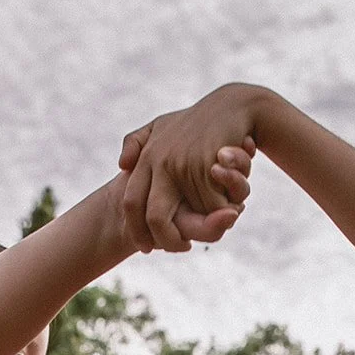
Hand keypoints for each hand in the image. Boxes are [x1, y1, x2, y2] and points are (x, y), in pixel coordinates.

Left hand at [119, 83, 263, 251]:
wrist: (232, 106)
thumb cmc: (196, 122)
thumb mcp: (163, 126)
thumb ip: (138, 142)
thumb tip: (122, 165)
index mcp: (147, 157)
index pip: (131, 202)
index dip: (136, 230)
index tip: (146, 246)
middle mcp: (160, 161)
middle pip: (153, 218)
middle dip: (165, 241)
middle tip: (180, 248)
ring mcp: (181, 165)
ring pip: (185, 217)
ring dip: (196, 229)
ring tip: (205, 230)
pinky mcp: (204, 167)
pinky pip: (209, 207)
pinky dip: (218, 212)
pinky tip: (227, 206)